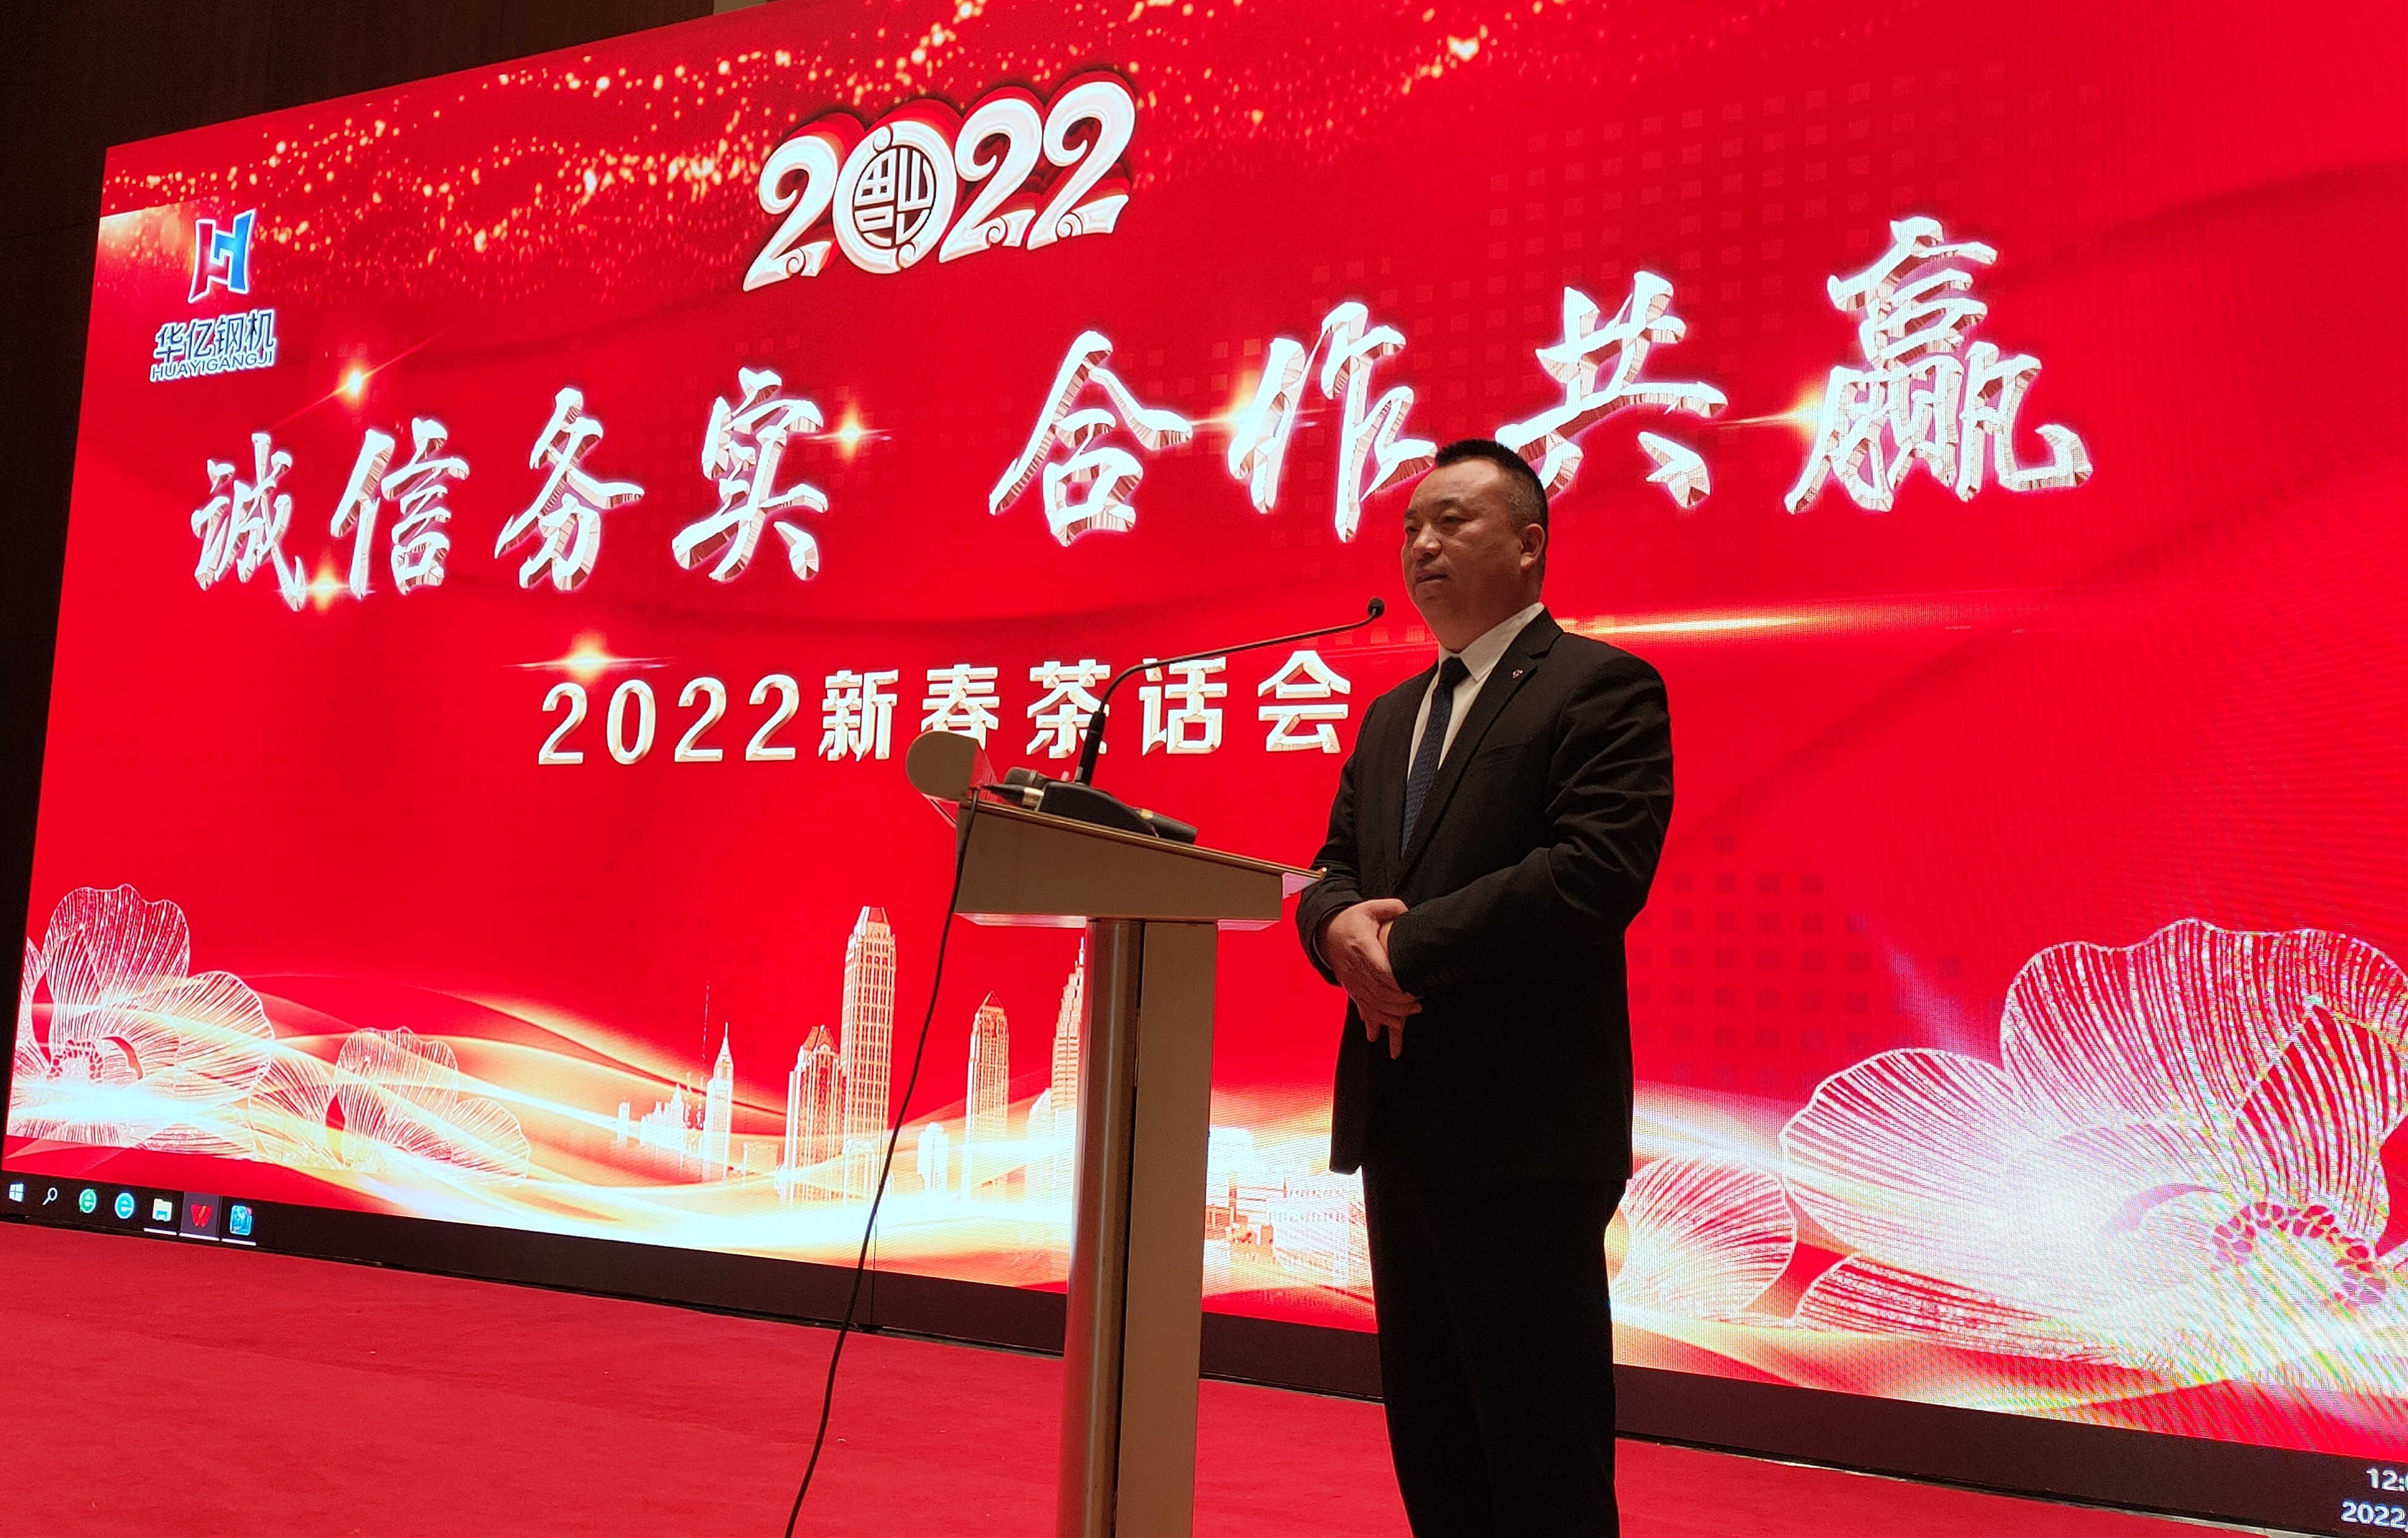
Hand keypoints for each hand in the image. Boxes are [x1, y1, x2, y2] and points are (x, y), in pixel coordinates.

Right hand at [1320, 898, 1417, 1058]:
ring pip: (1370, 1003)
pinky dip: (1377, 1019)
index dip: (1396, 982)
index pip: (1379, 968)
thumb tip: (1407, 912)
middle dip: (1398, 1001)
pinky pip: (1363, 1007)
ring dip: (1391, 1012)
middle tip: (1418, 1004)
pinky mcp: (1351, 988)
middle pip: (1377, 990)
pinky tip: (1390, 1026)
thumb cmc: (1353, 920)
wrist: (1326, 932)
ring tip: (1411, 1013)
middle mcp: (1354, 965)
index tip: (1413, 988)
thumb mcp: (1370, 908)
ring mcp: (1351, 979)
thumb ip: (1391, 908)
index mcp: (1361, 945)